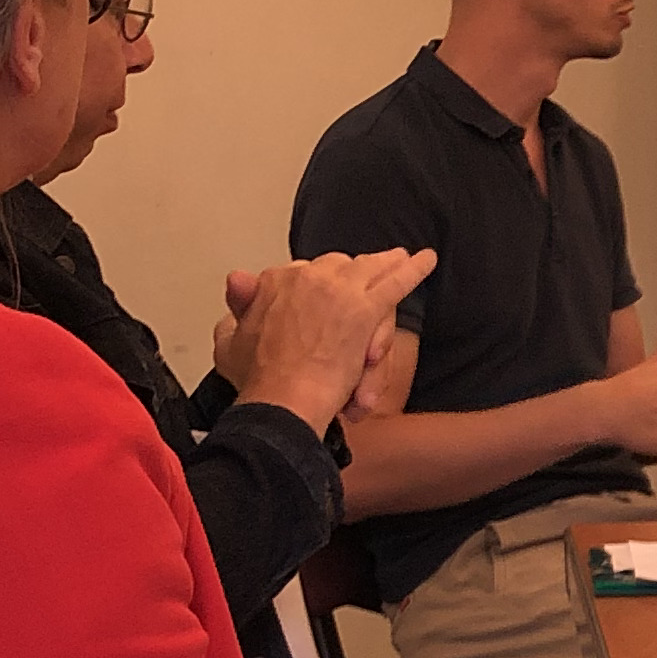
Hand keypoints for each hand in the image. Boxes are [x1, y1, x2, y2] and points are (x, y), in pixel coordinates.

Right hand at [216, 247, 435, 433]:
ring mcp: (339, 290)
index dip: (316, 287)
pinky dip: (413, 270)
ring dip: (388, 264)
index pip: (305, 274)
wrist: (281, 398)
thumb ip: (239, 306)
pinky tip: (427, 260)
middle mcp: (307, 278)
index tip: (321, 299)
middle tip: (367, 280)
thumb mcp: (230, 338)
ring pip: (369, 271)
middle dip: (353, 277)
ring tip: (402, 259)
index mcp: (274, 282)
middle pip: (340, 269)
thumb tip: (238, 279)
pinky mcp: (365, 309)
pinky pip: (395, 284)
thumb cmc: (257, 379)